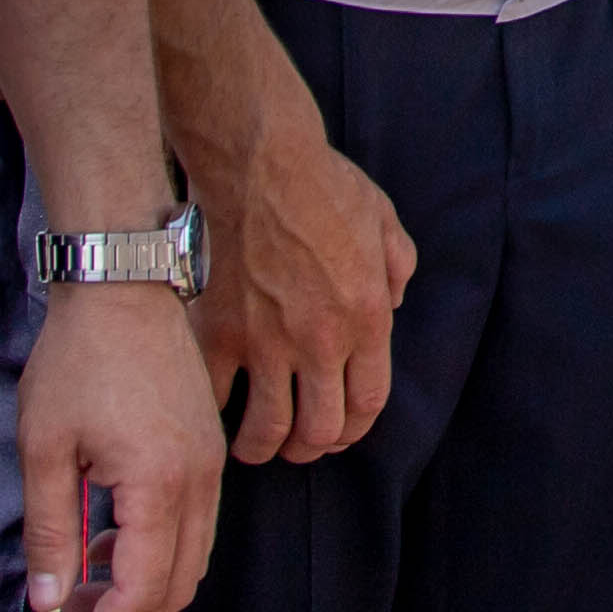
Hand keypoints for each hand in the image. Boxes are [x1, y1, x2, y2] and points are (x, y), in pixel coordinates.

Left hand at [21, 279, 226, 611]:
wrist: (122, 287)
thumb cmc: (77, 360)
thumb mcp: (46, 449)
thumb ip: (49, 532)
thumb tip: (51, 601)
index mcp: (161, 485)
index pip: (144, 590)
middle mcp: (200, 482)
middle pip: (178, 586)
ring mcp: (211, 465)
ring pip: (191, 559)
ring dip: (142, 588)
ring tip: (84, 584)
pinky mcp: (208, 450)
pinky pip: (194, 525)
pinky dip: (156, 552)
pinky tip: (109, 540)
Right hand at [199, 110, 415, 463]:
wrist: (260, 162)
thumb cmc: (324, 185)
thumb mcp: (385, 221)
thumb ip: (397, 269)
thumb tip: (393, 301)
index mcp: (366, 320)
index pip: (367, 404)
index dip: (352, 430)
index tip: (337, 433)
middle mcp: (320, 343)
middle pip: (319, 431)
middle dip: (310, 449)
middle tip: (295, 445)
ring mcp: (266, 343)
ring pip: (267, 430)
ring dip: (263, 447)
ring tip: (253, 445)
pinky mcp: (219, 333)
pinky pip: (216, 397)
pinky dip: (215, 412)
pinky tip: (215, 409)